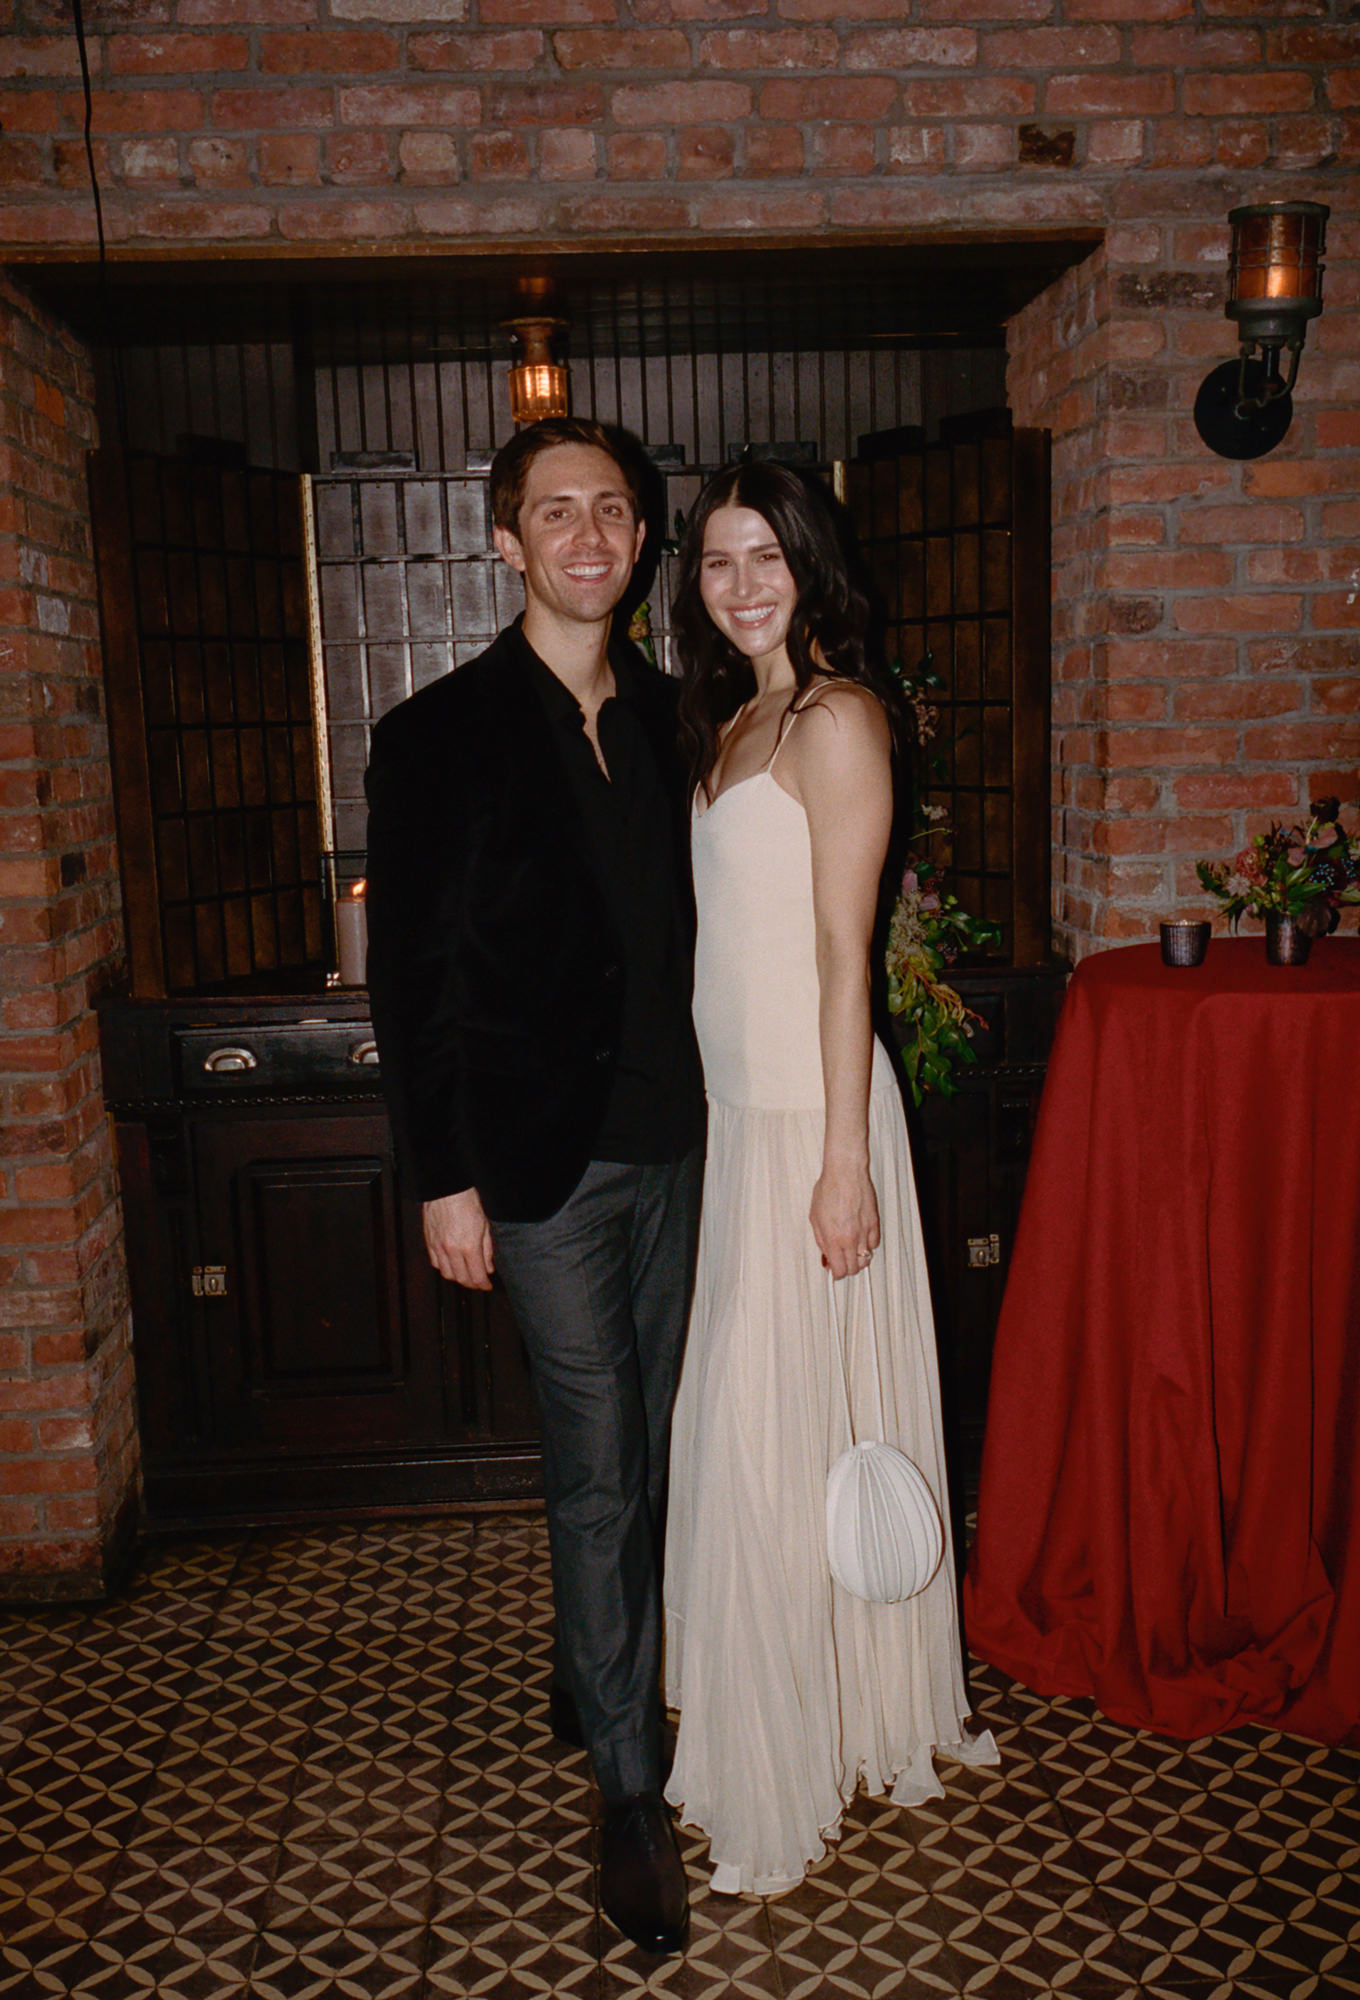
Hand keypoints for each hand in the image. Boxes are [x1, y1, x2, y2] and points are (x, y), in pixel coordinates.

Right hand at [423, 1188, 494, 1289]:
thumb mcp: (485, 1226)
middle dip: (472, 1284)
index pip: (476, 1276)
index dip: (483, 1285)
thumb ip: (487, 1250)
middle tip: (478, 1282)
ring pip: (447, 1274)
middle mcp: (452, 1250)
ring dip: (458, 1278)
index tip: (487, 1286)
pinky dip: (444, 1268)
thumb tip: (488, 1268)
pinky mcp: (430, 1242)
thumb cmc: (468, 1203)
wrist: (448, 1190)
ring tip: (466, 1274)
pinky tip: (451, 1264)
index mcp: (469, 1247)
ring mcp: (439, 1247)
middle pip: (462, 1278)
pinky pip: (435, 1263)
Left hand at [810, 1162, 879, 1281]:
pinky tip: (861, 1239)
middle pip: (854, 1268)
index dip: (836, 1274)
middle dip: (847, 1269)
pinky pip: (874, 1244)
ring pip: (867, 1259)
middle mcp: (850, 1238)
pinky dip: (868, 1246)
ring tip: (851, 1252)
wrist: (845, 1173)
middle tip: (841, 1262)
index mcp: (833, 1238)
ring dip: (859, 1259)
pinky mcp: (874, 1223)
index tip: (834, 1271)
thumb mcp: (815, 1218)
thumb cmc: (828, 1190)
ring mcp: (864, 1232)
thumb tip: (826, 1257)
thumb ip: (821, 1241)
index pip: (840, 1270)